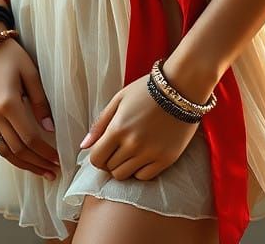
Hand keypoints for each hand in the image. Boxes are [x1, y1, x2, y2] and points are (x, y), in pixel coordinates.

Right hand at [0, 31, 61, 180]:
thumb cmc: (11, 55)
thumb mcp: (31, 73)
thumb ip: (40, 102)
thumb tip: (50, 129)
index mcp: (8, 103)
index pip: (29, 138)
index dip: (44, 152)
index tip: (59, 159)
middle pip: (17, 149)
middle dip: (36, 163)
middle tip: (53, 172)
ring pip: (4, 151)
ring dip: (23, 164)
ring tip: (41, 172)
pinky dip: (10, 154)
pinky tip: (23, 158)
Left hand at [79, 76, 200, 180]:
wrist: (181, 88)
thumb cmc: (147, 90)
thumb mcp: (119, 99)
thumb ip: (100, 124)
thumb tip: (83, 146)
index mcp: (118, 129)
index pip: (96, 159)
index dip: (97, 156)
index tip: (104, 148)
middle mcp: (132, 145)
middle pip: (110, 169)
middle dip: (111, 160)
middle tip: (120, 147)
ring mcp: (150, 153)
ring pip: (125, 176)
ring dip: (124, 166)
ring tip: (132, 150)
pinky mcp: (166, 159)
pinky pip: (144, 177)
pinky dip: (140, 170)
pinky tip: (144, 155)